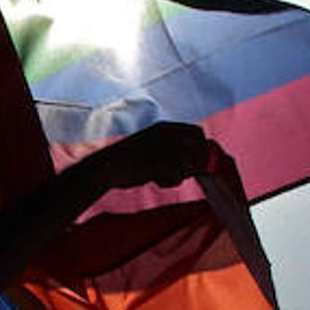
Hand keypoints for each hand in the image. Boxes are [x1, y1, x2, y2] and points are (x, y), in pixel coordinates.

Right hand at [85, 122, 214, 190]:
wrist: (106, 166)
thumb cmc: (130, 159)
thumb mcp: (153, 143)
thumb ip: (174, 147)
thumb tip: (199, 161)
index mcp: (165, 127)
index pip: (197, 132)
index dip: (202, 148)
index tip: (199, 162)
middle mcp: (167, 134)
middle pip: (199, 148)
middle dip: (197, 163)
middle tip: (185, 173)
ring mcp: (162, 148)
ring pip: (189, 164)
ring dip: (180, 175)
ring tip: (163, 176)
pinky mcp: (158, 163)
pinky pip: (177, 177)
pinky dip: (169, 182)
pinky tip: (156, 180)